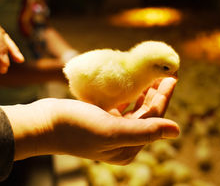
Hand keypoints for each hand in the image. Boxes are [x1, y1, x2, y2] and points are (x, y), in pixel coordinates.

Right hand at [1, 78, 179, 163]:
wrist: (42, 124)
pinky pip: (120, 106)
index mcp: (128, 148)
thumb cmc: (76, 127)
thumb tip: (177, 131)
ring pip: (134, 109)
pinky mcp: (99, 120)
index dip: (164, 97)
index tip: (172, 76)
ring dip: (144, 92)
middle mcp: (121, 142)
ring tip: (151, 75)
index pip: (154, 119)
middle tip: (165, 71)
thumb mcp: (113, 130)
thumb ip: (145, 131)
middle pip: (146, 114)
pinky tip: (130, 83)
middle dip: (157, 93)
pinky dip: (127, 94)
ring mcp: (109, 131)